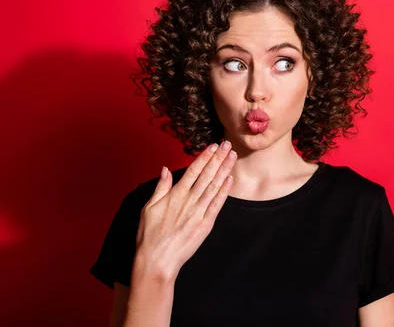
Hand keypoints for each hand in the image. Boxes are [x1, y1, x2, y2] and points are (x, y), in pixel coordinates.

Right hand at [133, 140, 236, 282]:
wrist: (157, 261)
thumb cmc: (149, 236)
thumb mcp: (149, 208)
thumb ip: (160, 187)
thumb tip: (165, 169)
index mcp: (175, 194)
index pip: (193, 170)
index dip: (205, 157)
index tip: (213, 146)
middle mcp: (189, 200)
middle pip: (207, 174)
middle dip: (218, 158)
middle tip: (228, 145)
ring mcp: (198, 212)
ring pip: (214, 186)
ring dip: (224, 170)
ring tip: (232, 156)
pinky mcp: (205, 224)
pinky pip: (217, 204)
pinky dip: (224, 191)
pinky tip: (230, 180)